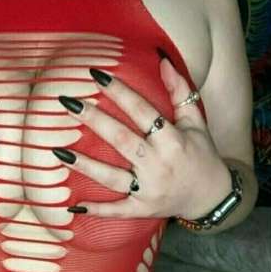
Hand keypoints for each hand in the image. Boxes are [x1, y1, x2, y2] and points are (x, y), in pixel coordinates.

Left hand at [53, 58, 231, 219]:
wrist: (212, 196)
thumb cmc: (200, 154)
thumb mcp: (195, 122)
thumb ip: (180, 91)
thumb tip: (163, 60)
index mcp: (172, 140)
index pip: (142, 111)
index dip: (119, 92)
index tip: (96, 75)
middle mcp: (159, 164)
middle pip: (121, 140)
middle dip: (94, 120)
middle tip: (68, 103)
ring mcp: (149, 189)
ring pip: (112, 177)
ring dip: (85, 165)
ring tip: (59, 152)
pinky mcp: (143, 209)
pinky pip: (118, 210)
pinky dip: (98, 210)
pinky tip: (75, 206)